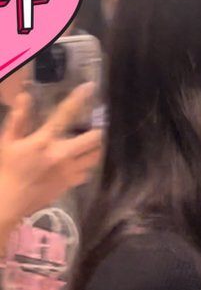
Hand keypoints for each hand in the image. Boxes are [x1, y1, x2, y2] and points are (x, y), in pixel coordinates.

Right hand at [0, 83, 102, 223]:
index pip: (65, 114)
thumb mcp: (7, 142)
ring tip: (96, 140)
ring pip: (96, 155)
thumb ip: (18, 119)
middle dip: (101, 129)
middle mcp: (62, 154)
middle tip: (102, 123)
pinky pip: (88, 171)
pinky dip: (88, 165)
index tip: (90, 86)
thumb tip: (25, 96)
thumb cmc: (6, 169)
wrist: (8, 203)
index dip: (79, 98)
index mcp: (45, 141)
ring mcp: (69, 170)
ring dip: (98, 147)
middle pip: (95, 138)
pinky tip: (83, 160)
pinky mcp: (71, 184)